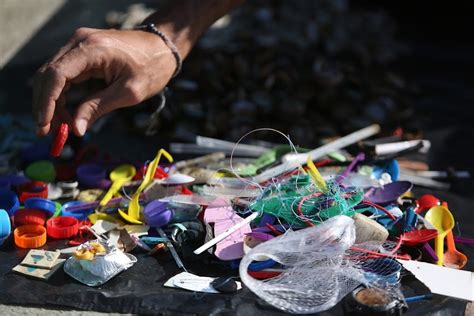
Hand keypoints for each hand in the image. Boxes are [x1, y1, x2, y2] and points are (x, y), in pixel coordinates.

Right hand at [33, 27, 176, 135]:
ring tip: (58, 128)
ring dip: (51, 102)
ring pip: (51, 75)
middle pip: (48, 75)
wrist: (162, 48)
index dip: (46, 102)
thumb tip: (76, 129)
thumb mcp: (128, 92)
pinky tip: (65, 114)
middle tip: (47, 132)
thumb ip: (98, 108)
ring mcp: (79, 44)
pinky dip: (60, 94)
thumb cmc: (152, 68)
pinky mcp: (81, 50)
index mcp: (92, 49)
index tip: (44, 125)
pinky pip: (62, 73)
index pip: (56, 75)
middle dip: (45, 105)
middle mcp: (80, 41)